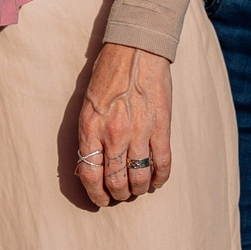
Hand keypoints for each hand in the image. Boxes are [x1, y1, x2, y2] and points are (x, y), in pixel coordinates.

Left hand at [77, 42, 172, 207]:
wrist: (135, 49)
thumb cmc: (108, 74)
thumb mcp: (88, 104)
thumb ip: (90, 134)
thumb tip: (92, 164)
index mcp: (90, 127)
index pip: (89, 174)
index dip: (95, 194)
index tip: (100, 200)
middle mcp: (114, 133)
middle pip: (116, 181)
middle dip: (117, 194)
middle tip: (120, 194)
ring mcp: (140, 132)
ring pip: (140, 178)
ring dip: (138, 189)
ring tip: (137, 188)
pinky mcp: (162, 128)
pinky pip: (163, 164)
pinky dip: (160, 178)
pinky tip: (157, 181)